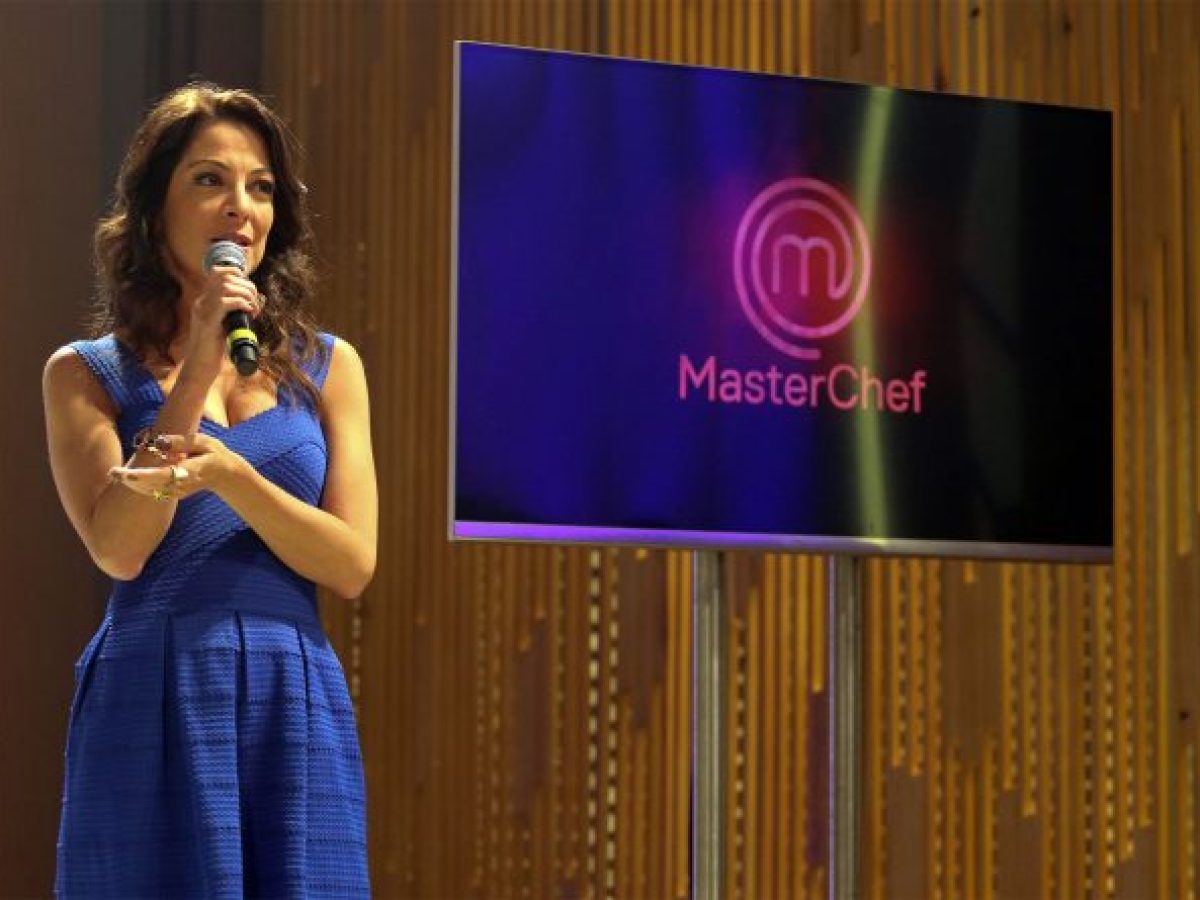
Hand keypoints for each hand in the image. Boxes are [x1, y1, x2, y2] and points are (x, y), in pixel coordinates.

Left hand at [108, 433, 242, 501]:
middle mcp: (184, 485)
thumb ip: (181, 442)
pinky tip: (126, 478)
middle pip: (154, 486)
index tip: (128, 474)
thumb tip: (159, 442)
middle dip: (132, 480)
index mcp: (192, 470)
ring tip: (114, 473)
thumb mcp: (203, 441)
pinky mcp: (174, 495)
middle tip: (112, 472)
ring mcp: (179, 492)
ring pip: (151, 491)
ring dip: (132, 484)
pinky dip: (139, 485)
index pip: (166, 474)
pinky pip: (154, 492)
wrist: (224, 475)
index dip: (146, 475)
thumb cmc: (213, 453)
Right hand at [178, 267, 261, 384]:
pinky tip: (249, 313)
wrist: (200, 367)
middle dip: (246, 284)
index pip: (218, 271)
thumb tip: (254, 303)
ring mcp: (202, 310)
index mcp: (205, 300)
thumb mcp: (225, 325)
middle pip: (224, 276)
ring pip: (226, 286)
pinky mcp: (207, 321)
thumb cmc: (215, 349)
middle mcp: (201, 301)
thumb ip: (233, 312)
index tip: (251, 288)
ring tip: (253, 308)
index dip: (237, 272)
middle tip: (255, 301)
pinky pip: (225, 301)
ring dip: (246, 293)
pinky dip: (242, 303)